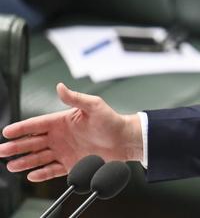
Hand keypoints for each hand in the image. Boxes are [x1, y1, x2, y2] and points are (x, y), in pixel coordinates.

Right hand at [0, 83, 141, 181]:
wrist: (125, 139)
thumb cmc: (112, 120)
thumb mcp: (94, 105)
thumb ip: (75, 98)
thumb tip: (60, 87)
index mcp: (62, 121)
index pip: (36, 125)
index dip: (21, 128)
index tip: (7, 132)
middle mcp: (60, 137)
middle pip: (32, 142)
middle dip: (16, 147)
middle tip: (1, 151)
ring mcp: (64, 151)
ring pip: (39, 157)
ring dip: (25, 161)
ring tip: (11, 165)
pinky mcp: (71, 164)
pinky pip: (52, 170)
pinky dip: (42, 173)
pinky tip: (31, 175)